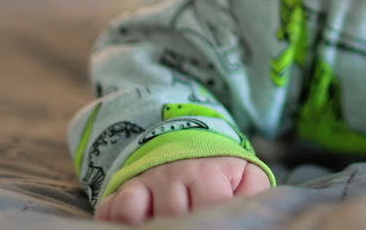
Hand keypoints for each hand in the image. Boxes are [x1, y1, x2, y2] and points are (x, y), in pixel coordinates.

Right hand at [94, 157, 269, 223]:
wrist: (187, 144)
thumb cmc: (220, 171)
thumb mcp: (246, 176)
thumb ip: (255, 192)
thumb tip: (254, 213)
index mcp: (208, 172)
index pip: (209, 206)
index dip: (212, 220)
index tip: (215, 222)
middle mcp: (172, 175)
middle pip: (170, 214)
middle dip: (182, 224)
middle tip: (192, 221)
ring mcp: (144, 181)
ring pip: (135, 214)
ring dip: (149, 223)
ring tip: (166, 223)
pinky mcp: (122, 188)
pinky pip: (110, 210)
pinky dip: (117, 220)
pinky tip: (138, 224)